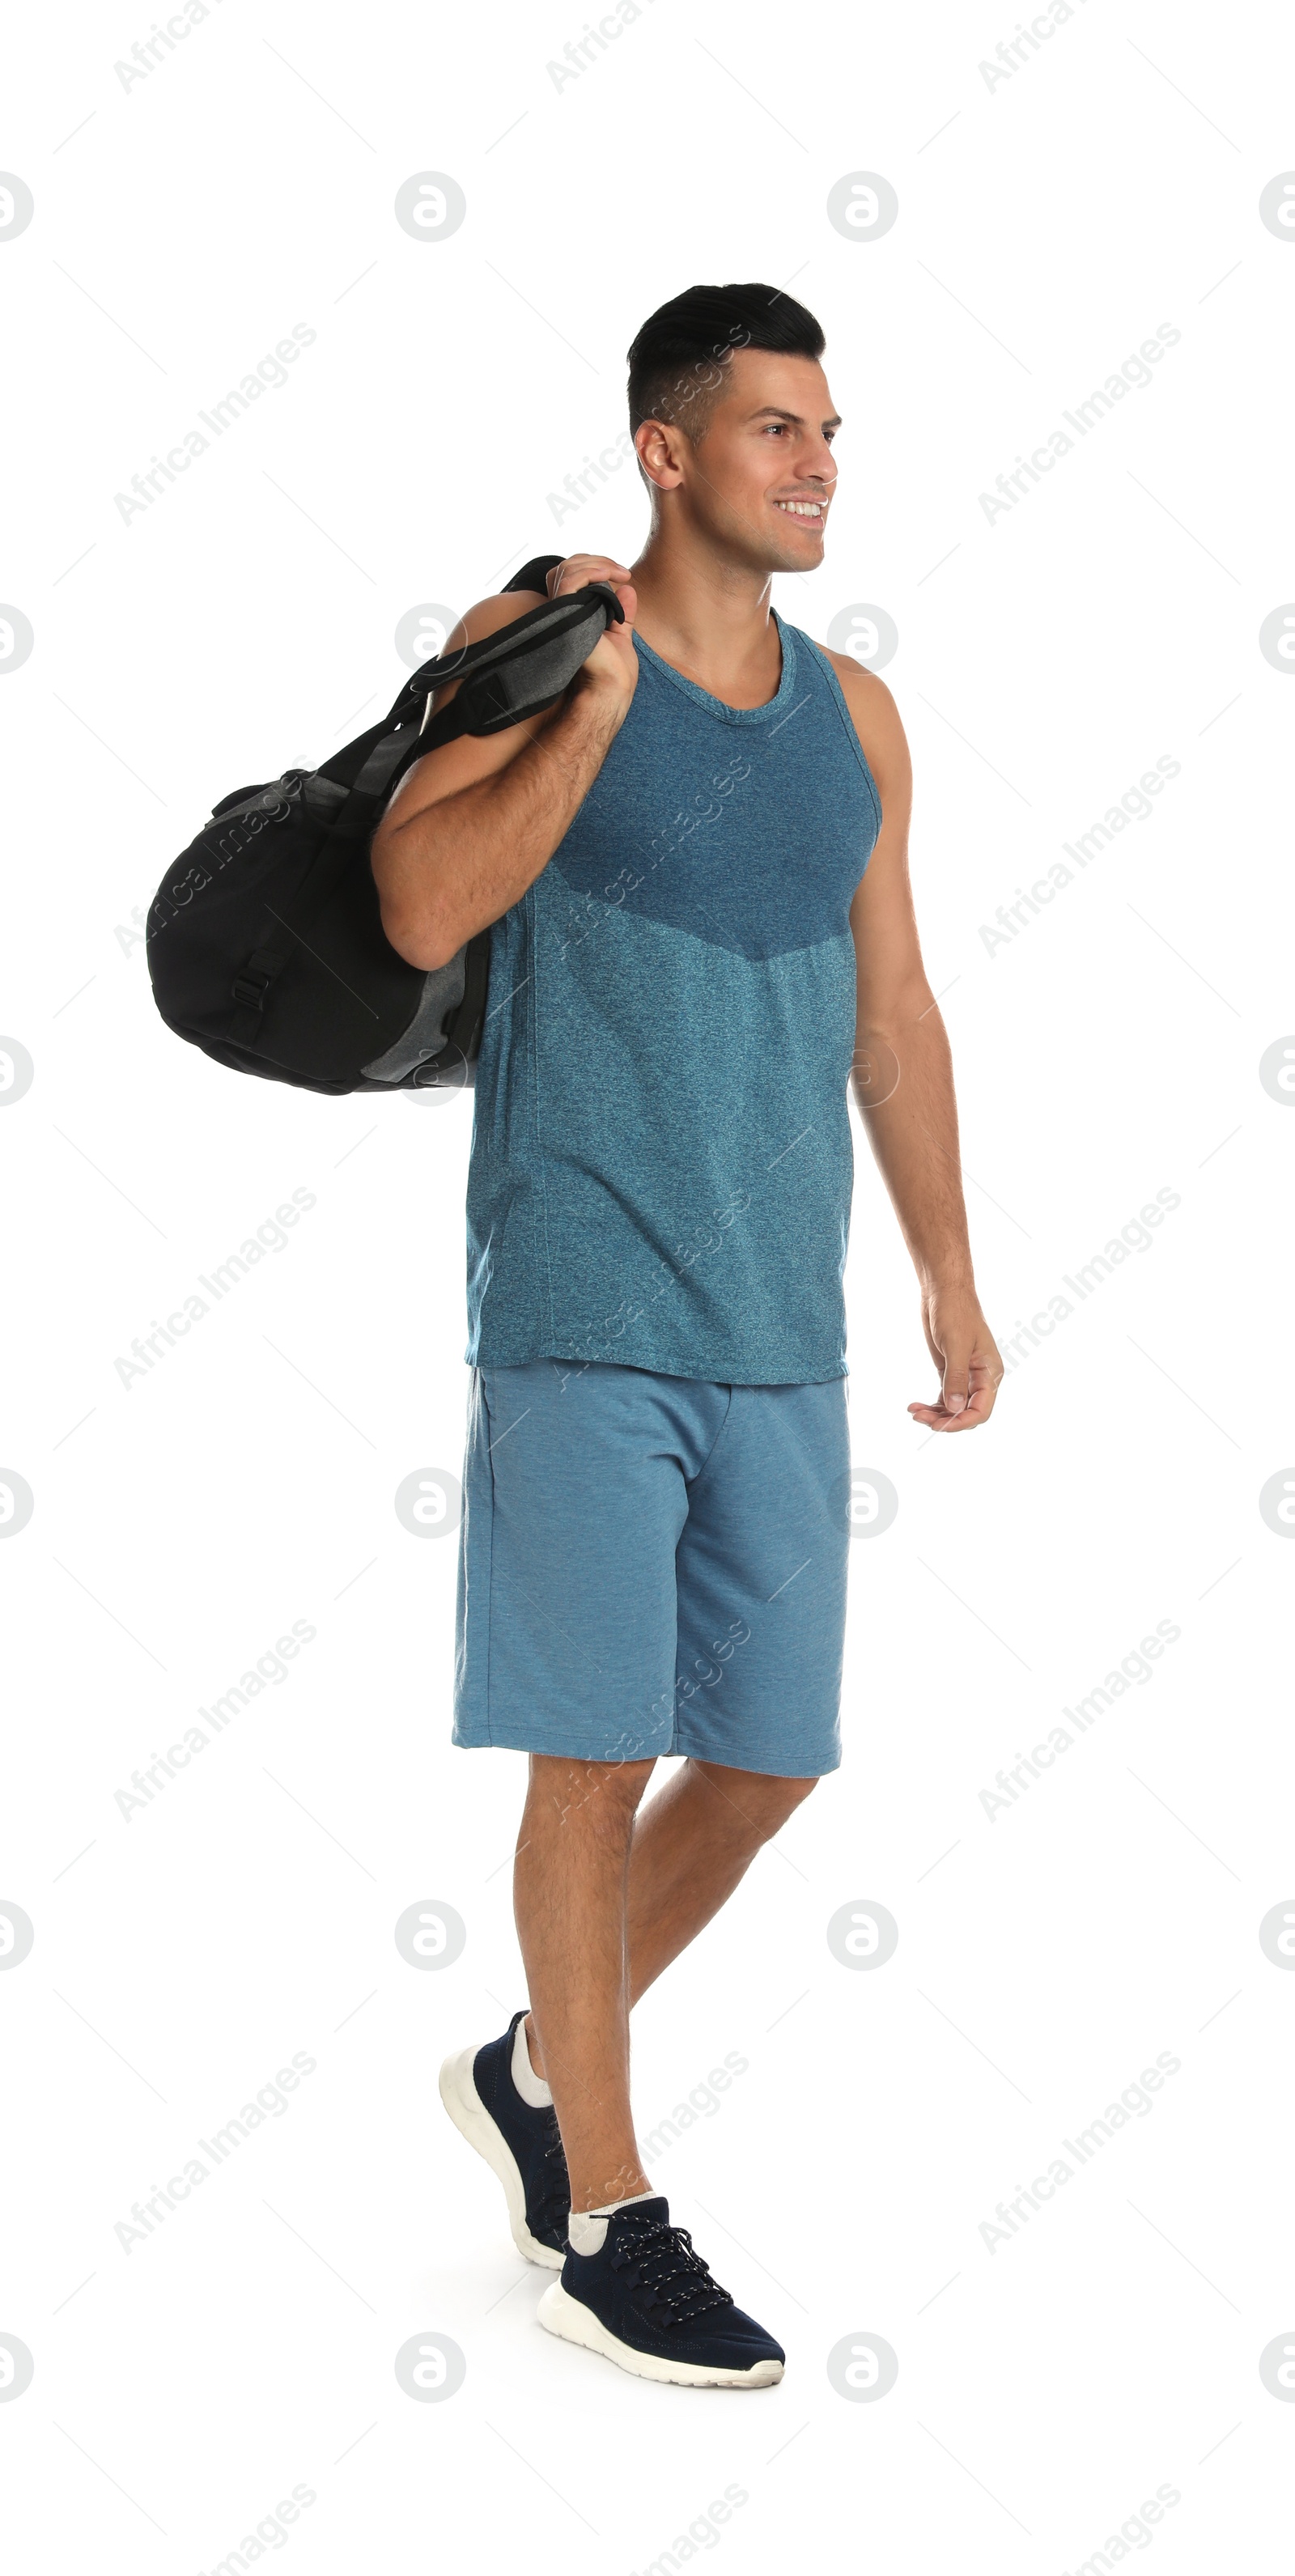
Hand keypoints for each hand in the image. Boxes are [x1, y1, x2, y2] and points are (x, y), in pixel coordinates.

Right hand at [550, 552, 637, 718]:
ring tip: (621, 573)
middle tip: (623, 572)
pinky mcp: (565, 616)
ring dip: (598, 563)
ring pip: (567, 568)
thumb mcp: (621, 634)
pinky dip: (592, 571)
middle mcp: (562, 612)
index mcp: (571, 615)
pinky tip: (610, 575)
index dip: (594, 567)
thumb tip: (628, 589)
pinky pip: (571, 580)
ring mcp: (561, 614)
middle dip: (596, 560)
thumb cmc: (614, 673)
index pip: (571, 576)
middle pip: (566, 567)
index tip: (622, 575)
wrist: (612, 689)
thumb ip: (622, 612)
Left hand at [908, 1285, 1001, 1433]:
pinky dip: (932, 1404)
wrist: (944, 1292)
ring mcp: (965, 1375)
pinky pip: (945, 1397)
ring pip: (954, 1407)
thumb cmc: (955, 1312)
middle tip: (919, 1418)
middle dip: (945, 1420)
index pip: (981, 1410)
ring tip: (914, 1411)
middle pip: (967, 1412)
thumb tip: (955, 1409)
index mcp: (990, 1372)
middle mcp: (980, 1377)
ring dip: (936, 1414)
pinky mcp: (951, 1371)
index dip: (961, 1422)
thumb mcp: (955, 1345)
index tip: (938, 1427)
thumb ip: (956, 1378)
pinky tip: (915, 1406)